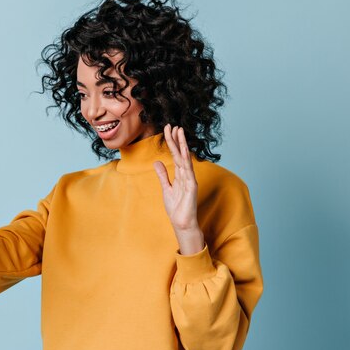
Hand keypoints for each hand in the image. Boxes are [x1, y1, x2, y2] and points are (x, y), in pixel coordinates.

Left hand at [153, 125, 204, 254]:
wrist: (182, 223)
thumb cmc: (176, 208)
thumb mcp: (166, 188)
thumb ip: (163, 175)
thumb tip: (157, 162)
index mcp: (180, 174)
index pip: (175, 154)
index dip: (172, 142)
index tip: (169, 129)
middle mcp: (186, 174)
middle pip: (181, 153)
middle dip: (177, 139)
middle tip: (174, 126)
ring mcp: (190, 180)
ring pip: (185, 159)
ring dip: (183, 146)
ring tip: (180, 132)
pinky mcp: (192, 187)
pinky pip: (189, 172)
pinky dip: (186, 161)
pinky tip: (184, 152)